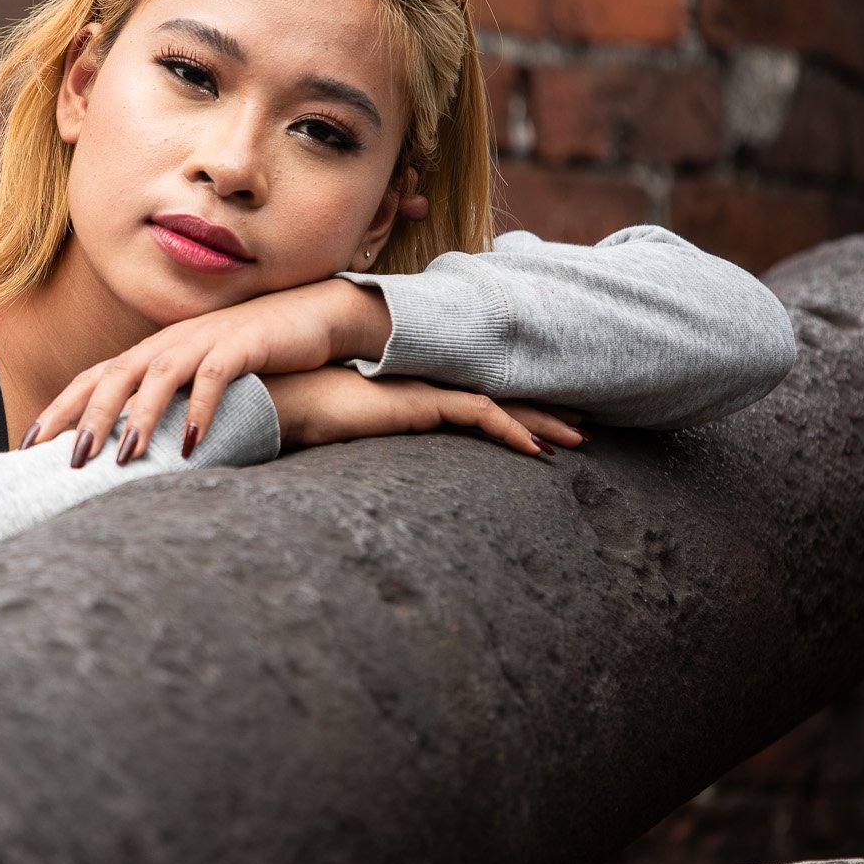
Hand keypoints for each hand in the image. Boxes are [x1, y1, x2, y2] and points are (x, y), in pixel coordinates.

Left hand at [29, 279, 383, 465]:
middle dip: (88, 418)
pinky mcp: (241, 343)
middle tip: (68, 461)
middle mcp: (169, 342)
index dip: (61, 408)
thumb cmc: (252, 356)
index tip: (28, 444)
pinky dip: (199, 408)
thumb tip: (131, 450)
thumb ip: (167, 405)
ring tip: (124, 457)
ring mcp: (204, 339)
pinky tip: (191, 443)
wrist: (313, 316)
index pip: (94, 378)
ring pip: (157, 375)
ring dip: (138, 416)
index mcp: (153, 352)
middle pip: (114, 376)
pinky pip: (213, 376)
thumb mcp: (199, 381)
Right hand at [262, 367, 585, 456]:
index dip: (512, 409)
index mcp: (412, 394)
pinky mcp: (421, 403)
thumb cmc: (301, 415)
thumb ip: (370, 441)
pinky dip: (510, 430)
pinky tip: (537, 451)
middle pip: (498, 397)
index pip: (473, 398)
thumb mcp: (347, 433)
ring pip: (500, 404)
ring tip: (579, 436)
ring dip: (542, 420)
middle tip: (581, 423)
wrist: (282, 398)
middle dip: (542, 409)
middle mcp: (425, 388)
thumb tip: (372, 475)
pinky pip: (479, 414)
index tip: (544, 425)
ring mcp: (425, 392)